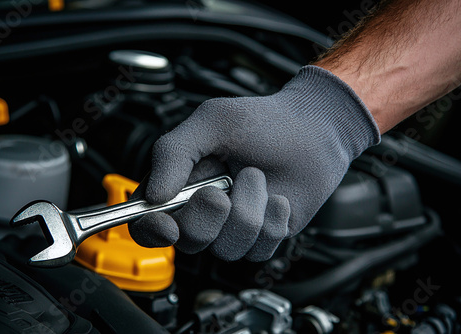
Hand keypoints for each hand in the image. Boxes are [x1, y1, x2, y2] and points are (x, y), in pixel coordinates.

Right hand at [128, 65, 379, 260]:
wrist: (313, 130)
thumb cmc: (263, 121)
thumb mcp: (212, 122)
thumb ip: (174, 152)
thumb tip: (152, 196)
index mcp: (179, 183)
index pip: (146, 222)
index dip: (151, 231)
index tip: (168, 226)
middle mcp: (203, 210)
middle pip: (189, 242)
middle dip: (209, 214)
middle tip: (224, 186)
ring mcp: (233, 226)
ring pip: (228, 248)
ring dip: (248, 210)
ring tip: (258, 178)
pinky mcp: (262, 237)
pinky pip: (260, 249)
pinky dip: (272, 219)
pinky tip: (278, 197)